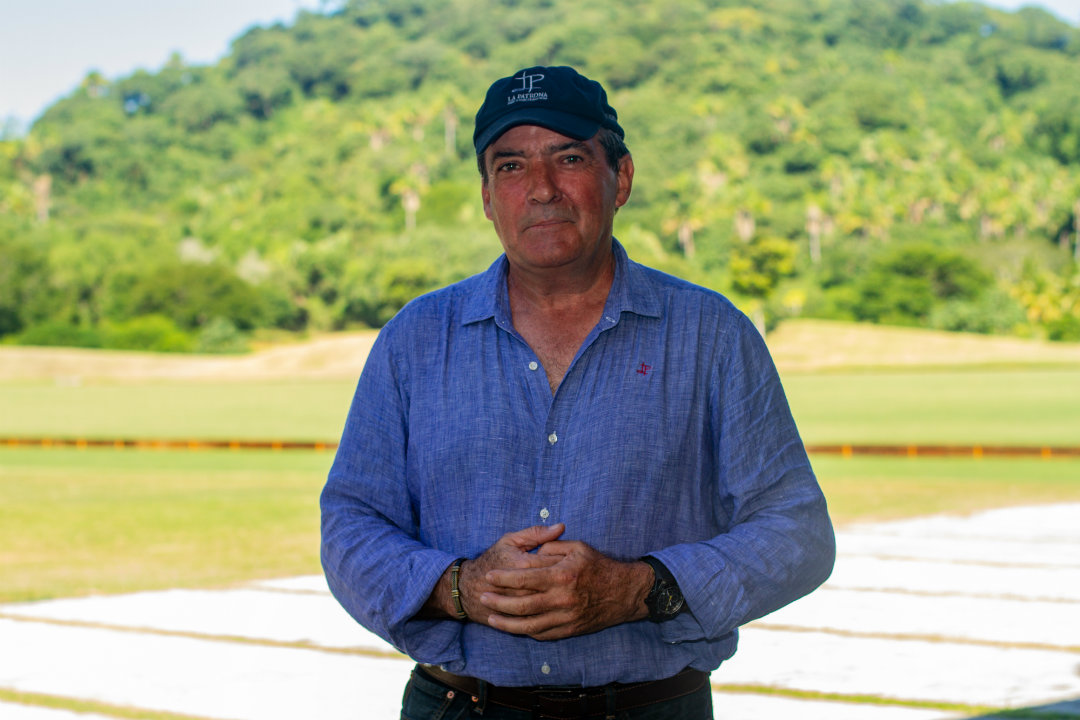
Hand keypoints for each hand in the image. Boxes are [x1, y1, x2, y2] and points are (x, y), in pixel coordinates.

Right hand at [452, 524, 565, 624]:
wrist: (468, 589)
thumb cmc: (492, 561)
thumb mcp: (510, 541)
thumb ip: (536, 534)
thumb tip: (561, 527)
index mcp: (523, 564)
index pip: (555, 561)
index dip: (567, 559)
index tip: (571, 558)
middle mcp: (524, 587)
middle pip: (556, 582)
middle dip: (567, 578)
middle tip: (572, 574)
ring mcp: (521, 605)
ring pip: (550, 601)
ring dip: (560, 595)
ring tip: (564, 588)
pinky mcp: (519, 619)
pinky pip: (541, 617)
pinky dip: (551, 611)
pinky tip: (555, 604)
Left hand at [479, 537, 651, 640]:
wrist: (625, 593)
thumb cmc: (600, 566)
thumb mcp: (578, 547)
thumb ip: (552, 546)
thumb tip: (532, 550)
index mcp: (562, 575)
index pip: (524, 578)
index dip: (503, 578)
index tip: (489, 576)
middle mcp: (562, 599)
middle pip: (521, 605)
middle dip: (498, 602)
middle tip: (483, 597)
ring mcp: (566, 617)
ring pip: (529, 625)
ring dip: (507, 623)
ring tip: (491, 618)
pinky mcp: (570, 630)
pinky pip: (543, 634)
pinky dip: (526, 631)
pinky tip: (515, 626)